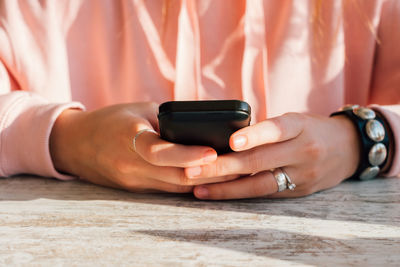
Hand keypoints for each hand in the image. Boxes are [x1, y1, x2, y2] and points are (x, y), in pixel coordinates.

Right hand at [49, 102, 233, 192]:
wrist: (75, 144)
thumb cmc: (112, 120)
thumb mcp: (141, 110)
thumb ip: (170, 121)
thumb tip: (204, 128)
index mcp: (129, 139)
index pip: (159, 152)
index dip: (188, 155)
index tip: (213, 153)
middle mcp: (130, 165)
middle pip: (174, 176)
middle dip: (208, 173)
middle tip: (238, 165)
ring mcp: (132, 181)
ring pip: (175, 187)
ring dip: (203, 182)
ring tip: (231, 172)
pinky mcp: (135, 189)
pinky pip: (167, 189)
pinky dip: (189, 184)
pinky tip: (208, 178)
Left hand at [185, 113, 359, 199]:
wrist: (349, 148)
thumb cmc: (311, 129)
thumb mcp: (294, 120)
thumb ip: (267, 130)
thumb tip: (226, 139)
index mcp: (300, 126)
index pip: (276, 129)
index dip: (254, 136)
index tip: (230, 142)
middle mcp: (303, 151)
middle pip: (260, 161)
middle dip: (223, 166)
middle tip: (193, 169)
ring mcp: (303, 174)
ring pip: (260, 184)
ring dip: (226, 188)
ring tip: (199, 188)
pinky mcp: (300, 191)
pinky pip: (266, 193)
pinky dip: (241, 193)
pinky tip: (219, 193)